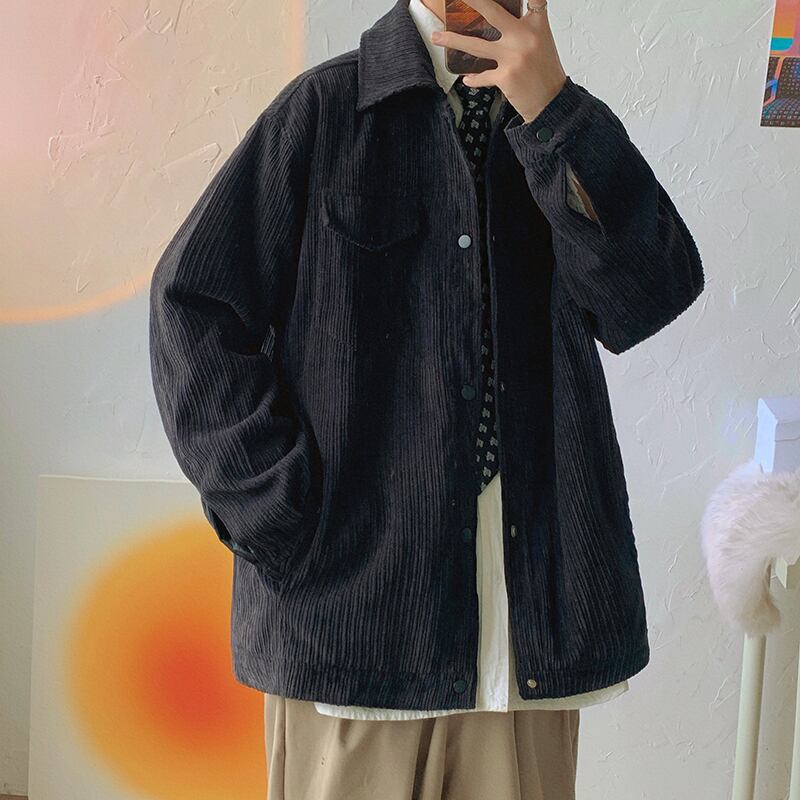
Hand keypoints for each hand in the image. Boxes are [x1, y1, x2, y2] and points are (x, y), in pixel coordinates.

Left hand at [430, 0, 566, 122]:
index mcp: (537, 24)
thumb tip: (495, 21)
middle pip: (492, 12)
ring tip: (437, 37)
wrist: (551, 103)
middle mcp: (525, 37)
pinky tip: (467, 78)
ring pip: (476, 45)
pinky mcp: (505, 77)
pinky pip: (481, 76)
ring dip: (452, 40)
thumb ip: (522, 28)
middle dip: (473, 1)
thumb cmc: (544, 72)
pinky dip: (473, 78)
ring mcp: (513, 57)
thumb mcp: (540, 42)